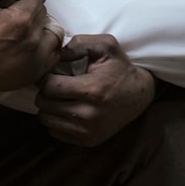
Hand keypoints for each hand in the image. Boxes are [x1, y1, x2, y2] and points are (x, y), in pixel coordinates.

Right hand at [0, 0, 62, 97]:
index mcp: (22, 20)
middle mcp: (34, 40)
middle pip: (43, 12)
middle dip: (27, 7)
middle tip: (7, 12)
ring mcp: (36, 59)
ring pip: (52, 34)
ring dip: (40, 27)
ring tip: (21, 29)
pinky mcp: (33, 74)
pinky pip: (51, 56)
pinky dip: (45, 48)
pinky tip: (27, 46)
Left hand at [35, 34, 155, 146]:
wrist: (140, 95)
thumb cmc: (120, 68)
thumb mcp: (106, 46)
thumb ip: (79, 44)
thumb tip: (57, 54)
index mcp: (91, 90)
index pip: (49, 86)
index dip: (47, 77)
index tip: (55, 74)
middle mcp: (88, 115)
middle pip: (44, 104)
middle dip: (46, 92)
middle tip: (57, 85)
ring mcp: (88, 131)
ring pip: (46, 120)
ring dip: (49, 107)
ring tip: (62, 97)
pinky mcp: (87, 141)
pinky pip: (54, 132)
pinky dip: (57, 120)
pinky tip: (68, 110)